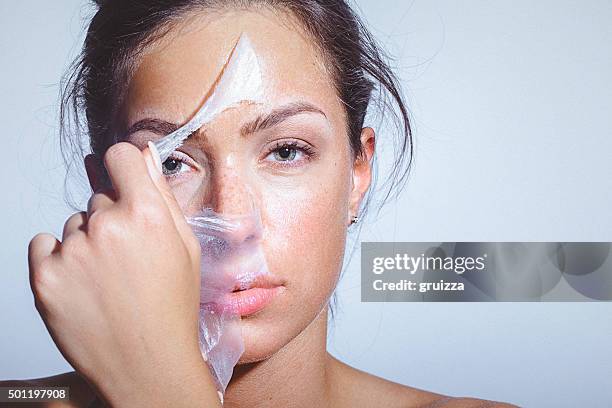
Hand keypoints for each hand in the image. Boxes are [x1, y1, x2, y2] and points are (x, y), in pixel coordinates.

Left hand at [28, 142, 219, 406]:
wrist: (147, 363)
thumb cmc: (171, 309)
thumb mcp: (185, 248)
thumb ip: (163, 197)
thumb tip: (146, 158)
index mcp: (147, 215)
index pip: (120, 156)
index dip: (123, 167)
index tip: (124, 180)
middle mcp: (107, 227)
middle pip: (99, 197)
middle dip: (112, 218)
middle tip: (127, 257)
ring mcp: (73, 252)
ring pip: (74, 225)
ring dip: (86, 242)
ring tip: (107, 279)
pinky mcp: (45, 277)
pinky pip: (45, 245)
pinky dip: (59, 259)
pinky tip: (83, 283)